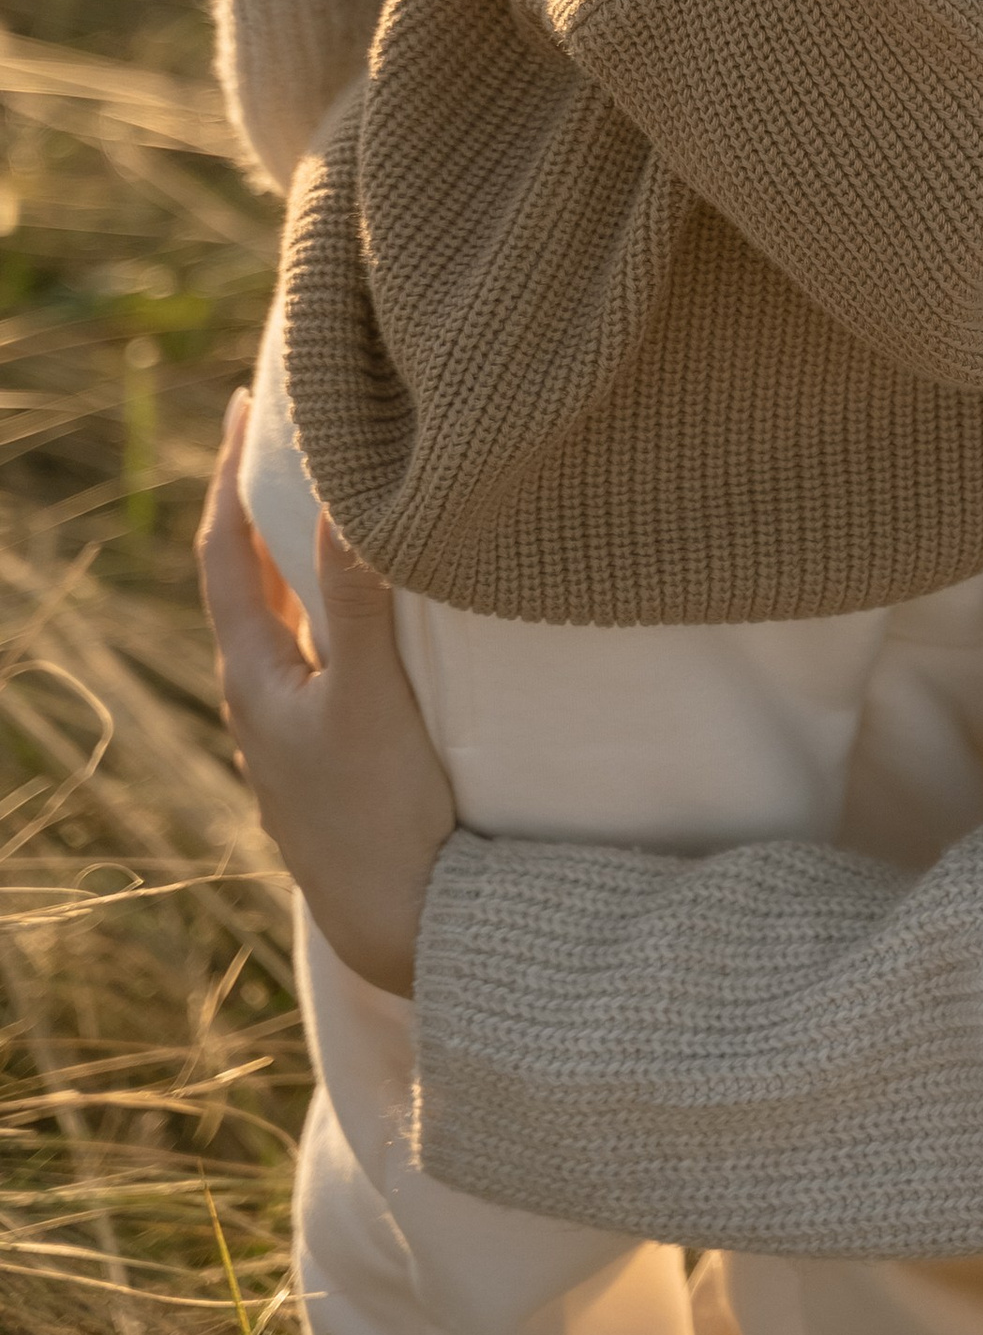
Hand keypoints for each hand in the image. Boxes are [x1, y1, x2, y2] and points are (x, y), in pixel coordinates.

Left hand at [196, 396, 454, 996]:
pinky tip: (373, 615)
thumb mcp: (374, 702)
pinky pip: (322, 661)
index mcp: (256, 679)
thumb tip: (347, 501)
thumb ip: (359, 603)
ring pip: (287, 624)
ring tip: (331, 504)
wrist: (408, 929)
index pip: (223, 554)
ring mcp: (297, 738)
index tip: (245, 404)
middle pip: (249, 582)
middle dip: (264, 507)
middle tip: (293, 438)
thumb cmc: (385, 819)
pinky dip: (332, 612)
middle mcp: (263, 704)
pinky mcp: (336, 763)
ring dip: (299, 560)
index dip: (231, 475)